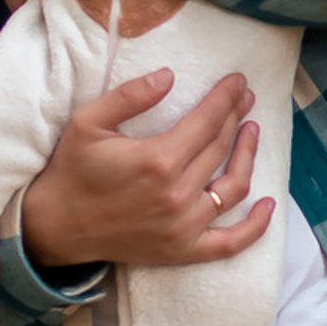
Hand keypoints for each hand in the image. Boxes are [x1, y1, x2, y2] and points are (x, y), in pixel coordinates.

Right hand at [19, 67, 273, 271]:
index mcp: (158, 159)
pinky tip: (269, 204)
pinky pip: (231, 242)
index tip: (238, 81)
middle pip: (221, 147)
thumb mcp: (88, 122)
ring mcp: (184, 226)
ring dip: (248, 156)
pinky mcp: (183, 249)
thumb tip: (169, 75)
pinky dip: (255, 227)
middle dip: (236, 117)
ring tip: (252, 132)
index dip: (226, 97)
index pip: (207, 121)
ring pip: (234, 187)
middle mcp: (177, 194)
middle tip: (244, 98)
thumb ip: (130, 96)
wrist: (56, 226)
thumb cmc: (71, 170)